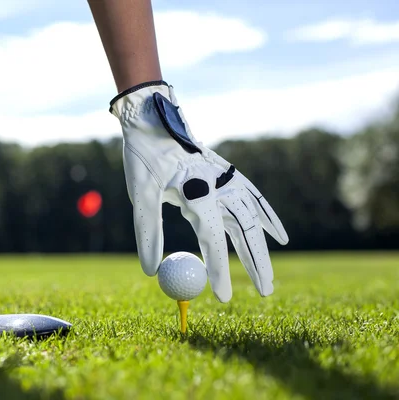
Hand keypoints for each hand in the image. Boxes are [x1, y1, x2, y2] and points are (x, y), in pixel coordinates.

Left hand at [109, 81, 288, 301]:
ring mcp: (225, 177)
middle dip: (256, 263)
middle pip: (244, 229)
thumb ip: (148, 231)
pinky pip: (253, 198)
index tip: (224, 297)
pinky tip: (278, 234)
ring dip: (263, 247)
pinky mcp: (225, 173)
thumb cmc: (144, 156)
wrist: (152, 117)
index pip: (213, 236)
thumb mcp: (140, 193)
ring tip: (271, 275)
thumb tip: (151, 271)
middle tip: (265, 293)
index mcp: (196, 189)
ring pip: (252, 218)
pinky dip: (267, 217)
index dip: (219, 268)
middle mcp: (217, 184)